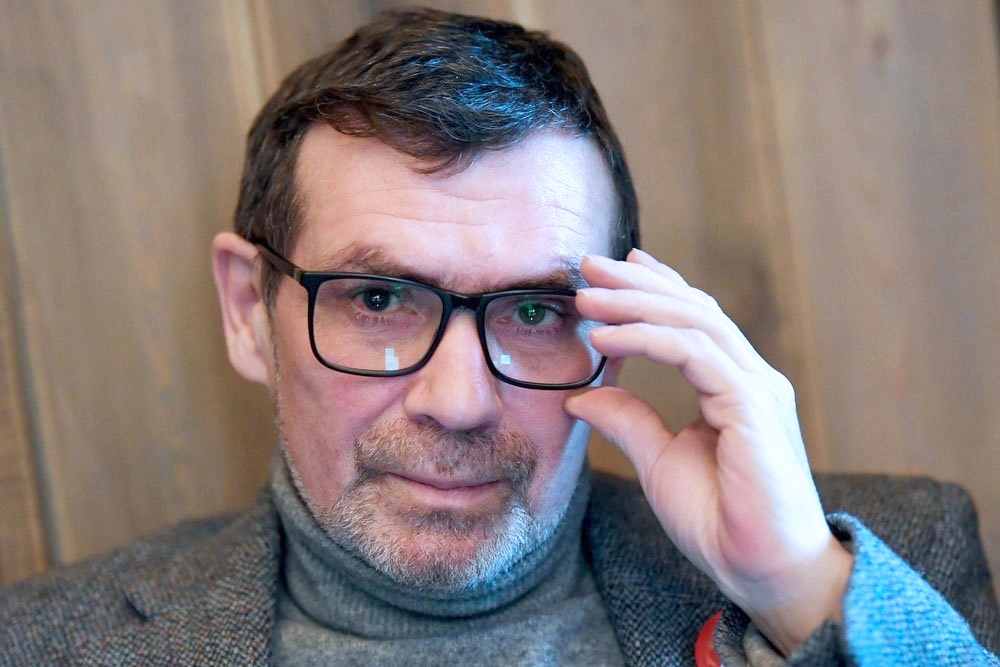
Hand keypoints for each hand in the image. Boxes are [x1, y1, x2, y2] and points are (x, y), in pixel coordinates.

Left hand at [565, 249, 852, 655]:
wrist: (764, 573)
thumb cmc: (721, 522)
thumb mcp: (659, 462)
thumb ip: (629, 420)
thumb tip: (582, 395)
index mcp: (734, 387)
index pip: (695, 320)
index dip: (655, 288)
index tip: (614, 270)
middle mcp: (750, 378)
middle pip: (692, 308)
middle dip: (637, 282)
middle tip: (588, 264)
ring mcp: (756, 389)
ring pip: (694, 321)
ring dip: (634, 302)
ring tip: (586, 297)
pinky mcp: (752, 406)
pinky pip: (694, 354)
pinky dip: (646, 338)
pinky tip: (605, 336)